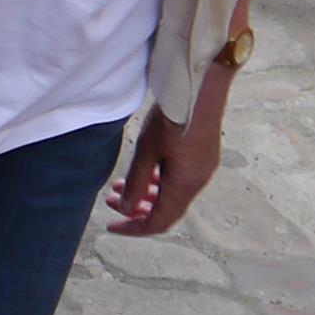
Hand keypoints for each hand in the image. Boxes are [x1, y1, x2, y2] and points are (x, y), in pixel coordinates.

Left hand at [106, 72, 227, 238]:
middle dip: (137, 210)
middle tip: (111, 201)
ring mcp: (203, 168)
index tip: (111, 226)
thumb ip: (136, 183)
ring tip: (122, 184)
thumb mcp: (147, 150)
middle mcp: (198, 181)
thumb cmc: (173, 117)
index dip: (134, 228)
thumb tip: (126, 209)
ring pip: (172, 194)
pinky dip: (159, 181)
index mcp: (185, 185)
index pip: (158, 222)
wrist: (201, 86)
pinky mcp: (204, 155)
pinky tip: (145, 169)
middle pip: (166, 210)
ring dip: (146, 194)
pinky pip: (179, 180)